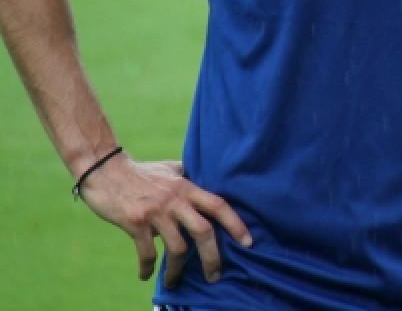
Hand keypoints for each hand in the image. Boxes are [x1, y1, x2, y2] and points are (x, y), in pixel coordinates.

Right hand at [77, 153, 251, 288]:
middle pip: (204, 231)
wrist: (105, 170)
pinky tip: (145, 275)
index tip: (248, 242)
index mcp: (187, 187)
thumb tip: (207, 182)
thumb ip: (189, 178)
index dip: (236, 224)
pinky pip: (146, 252)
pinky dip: (147, 267)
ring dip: (177, 270)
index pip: (219, 205)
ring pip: (177, 248)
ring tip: (173, 282)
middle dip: (212, 257)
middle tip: (215, 275)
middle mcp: (176, 199)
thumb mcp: (171, 169)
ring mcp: (156, 212)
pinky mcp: (135, 223)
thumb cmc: (141, 172)